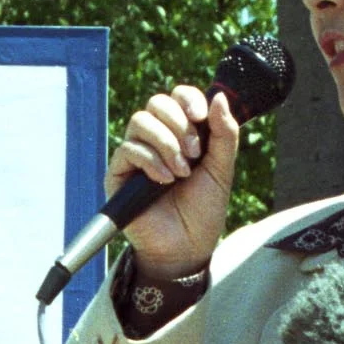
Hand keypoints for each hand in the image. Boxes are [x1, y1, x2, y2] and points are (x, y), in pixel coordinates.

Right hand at [107, 84, 239, 280]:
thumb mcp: (222, 169)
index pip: (178, 96)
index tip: (201, 118)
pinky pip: (128, 148)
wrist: (187, 247)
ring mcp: (136, 154)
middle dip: (179, 124)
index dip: (188, 99)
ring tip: (181, 172)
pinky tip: (165, 181)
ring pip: (140, 121)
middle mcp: (156, 138)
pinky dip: (151, 161)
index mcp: (182, 132)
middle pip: (156, 102)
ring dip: (166, 143)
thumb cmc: (203, 210)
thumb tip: (220, 96)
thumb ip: (224, 133)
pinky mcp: (119, 173)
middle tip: (195, 154)